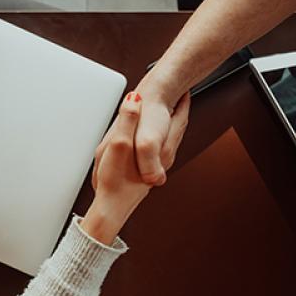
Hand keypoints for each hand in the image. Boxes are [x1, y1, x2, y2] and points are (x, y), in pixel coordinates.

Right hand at [82, 92, 189, 244]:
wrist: (111, 208)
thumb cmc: (115, 180)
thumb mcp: (120, 145)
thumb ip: (128, 120)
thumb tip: (134, 99)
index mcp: (156, 146)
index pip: (178, 118)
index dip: (181, 102)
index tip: (184, 87)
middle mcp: (160, 155)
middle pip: (177, 126)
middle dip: (179, 109)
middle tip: (181, 92)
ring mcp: (154, 163)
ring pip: (169, 137)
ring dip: (171, 121)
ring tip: (172, 106)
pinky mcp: (146, 169)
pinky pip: (160, 147)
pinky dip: (161, 134)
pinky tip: (153, 133)